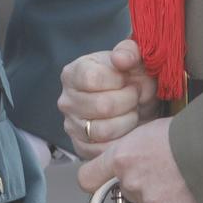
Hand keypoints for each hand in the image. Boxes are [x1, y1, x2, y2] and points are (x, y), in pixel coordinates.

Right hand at [57, 38, 159, 159]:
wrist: (135, 103)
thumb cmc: (131, 78)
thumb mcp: (134, 59)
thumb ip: (129, 52)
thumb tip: (120, 59)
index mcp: (73, 73)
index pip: (92, 79)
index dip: (119, 81)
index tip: (129, 80)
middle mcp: (66, 100)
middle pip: (101, 106)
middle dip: (129, 101)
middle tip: (137, 97)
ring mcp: (71, 125)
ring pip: (103, 130)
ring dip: (128, 121)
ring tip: (133, 112)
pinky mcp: (80, 146)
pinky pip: (102, 150)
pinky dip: (121, 141)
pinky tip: (128, 130)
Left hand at [75, 118, 199, 202]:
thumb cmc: (189, 134)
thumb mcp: (150, 131)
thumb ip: (133, 149)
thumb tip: (131, 157)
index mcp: (121, 157)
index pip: (87, 178)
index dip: (96, 181)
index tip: (104, 181)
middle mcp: (129, 180)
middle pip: (127, 191)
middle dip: (143, 185)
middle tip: (165, 172)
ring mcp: (147, 200)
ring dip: (162, 197)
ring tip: (181, 179)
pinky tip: (188, 194)